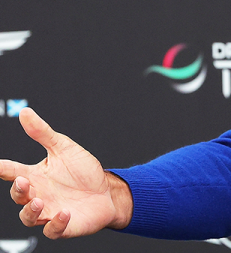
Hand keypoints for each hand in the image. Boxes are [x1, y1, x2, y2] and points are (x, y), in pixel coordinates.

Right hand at [0, 108, 131, 238]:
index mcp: (35, 176)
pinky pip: (53, 230)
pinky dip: (56, 224)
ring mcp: (50, 212)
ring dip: (31, 211)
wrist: (108, 191)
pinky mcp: (64, 225)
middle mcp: (39, 195)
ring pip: (29, 217)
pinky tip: (64, 213)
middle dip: (18, 191)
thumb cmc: (84, 171)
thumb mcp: (64, 148)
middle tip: (24, 182)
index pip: (12, 172)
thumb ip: (42, 133)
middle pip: (18, 196)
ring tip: (39, 202)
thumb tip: (24, 112)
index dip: (3, 168)